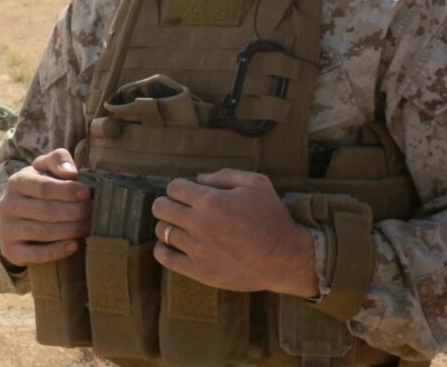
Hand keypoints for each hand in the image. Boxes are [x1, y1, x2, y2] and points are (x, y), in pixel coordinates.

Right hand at [0, 148, 92, 266]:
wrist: (13, 217)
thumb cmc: (36, 188)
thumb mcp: (44, 168)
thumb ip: (58, 159)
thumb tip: (70, 172)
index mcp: (16, 182)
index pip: (44, 187)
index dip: (67, 190)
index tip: (87, 193)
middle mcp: (7, 205)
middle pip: (46, 211)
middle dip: (74, 212)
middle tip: (92, 212)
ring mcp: (7, 229)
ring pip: (43, 232)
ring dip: (70, 230)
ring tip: (87, 226)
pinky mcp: (10, 251)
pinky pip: (35, 255)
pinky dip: (57, 251)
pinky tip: (74, 245)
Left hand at [152, 169, 317, 296]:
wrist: (286, 258)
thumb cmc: (272, 218)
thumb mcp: (256, 183)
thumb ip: (224, 175)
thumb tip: (198, 179)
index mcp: (211, 201)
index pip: (173, 187)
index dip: (180, 187)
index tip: (188, 193)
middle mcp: (199, 224)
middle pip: (160, 207)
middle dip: (168, 203)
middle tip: (180, 208)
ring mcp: (197, 249)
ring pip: (162, 230)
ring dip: (169, 225)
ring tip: (182, 227)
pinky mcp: (199, 271)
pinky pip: (164, 257)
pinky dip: (163, 248)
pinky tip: (172, 244)